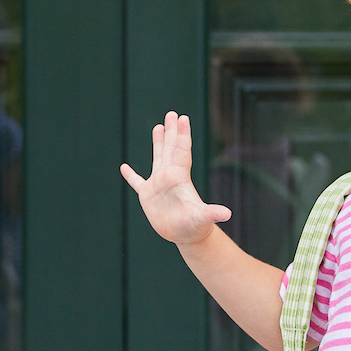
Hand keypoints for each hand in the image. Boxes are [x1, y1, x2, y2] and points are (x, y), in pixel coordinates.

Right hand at [120, 112, 232, 247]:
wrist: (188, 237)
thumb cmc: (196, 227)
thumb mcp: (203, 219)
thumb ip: (212, 214)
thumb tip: (227, 214)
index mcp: (180, 178)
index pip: (181, 152)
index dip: (182, 135)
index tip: (183, 118)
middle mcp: (169, 178)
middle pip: (170, 149)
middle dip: (171, 131)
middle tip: (172, 113)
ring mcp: (158, 186)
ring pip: (157, 158)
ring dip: (158, 143)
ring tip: (158, 126)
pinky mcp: (148, 197)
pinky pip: (137, 183)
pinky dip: (131, 176)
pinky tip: (124, 168)